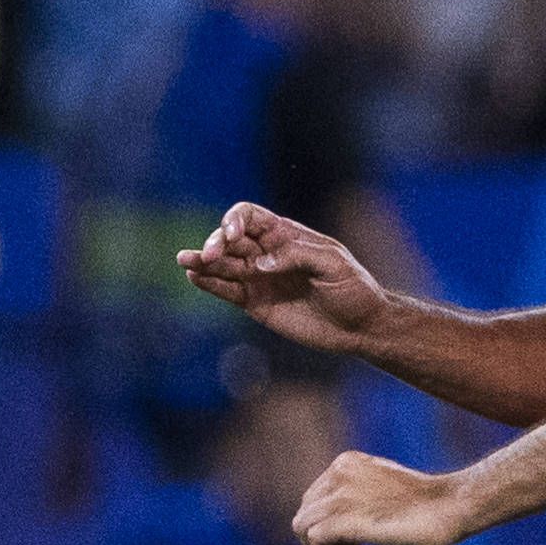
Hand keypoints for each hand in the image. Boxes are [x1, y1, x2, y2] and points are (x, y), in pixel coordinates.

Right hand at [180, 202, 390, 355]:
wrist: (360, 326)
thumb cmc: (353, 289)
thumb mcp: (333, 264)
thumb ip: (295, 255)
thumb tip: (258, 264)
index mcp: (285, 235)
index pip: (249, 217)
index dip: (235, 220)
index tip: (233, 235)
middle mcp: (266, 253)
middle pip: (230, 240)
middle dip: (216, 243)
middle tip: (209, 254)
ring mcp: (258, 279)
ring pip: (223, 265)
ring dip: (202, 261)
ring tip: (185, 261)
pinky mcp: (255, 303)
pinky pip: (226, 290)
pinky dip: (209, 283)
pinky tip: (194, 277)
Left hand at [293, 452, 467, 544]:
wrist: (450, 506)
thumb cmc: (427, 504)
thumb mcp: (383, 489)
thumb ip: (357, 494)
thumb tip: (334, 520)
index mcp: (346, 462)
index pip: (314, 497)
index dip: (331, 522)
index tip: (360, 531)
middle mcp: (337, 473)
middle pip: (305, 512)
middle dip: (325, 535)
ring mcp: (339, 494)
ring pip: (302, 526)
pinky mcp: (343, 517)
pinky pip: (313, 539)